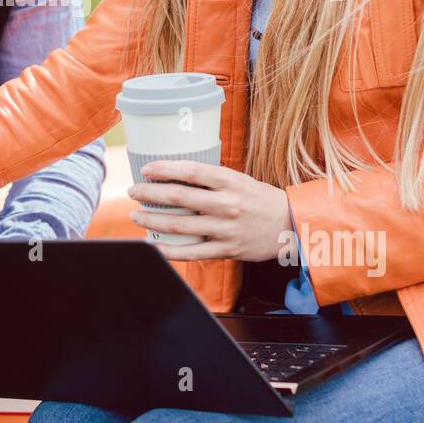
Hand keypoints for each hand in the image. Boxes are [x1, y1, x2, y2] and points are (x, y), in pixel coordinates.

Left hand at [127, 160, 293, 262]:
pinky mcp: (226, 250)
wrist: (290, 225)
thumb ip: (210, 179)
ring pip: (179, 225)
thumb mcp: (238, 180)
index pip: (189, 171)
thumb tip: (173, 174)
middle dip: (149, 194)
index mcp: (229, 181)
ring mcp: (225, 229)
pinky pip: (190, 253)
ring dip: (152, 220)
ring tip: (136, 215)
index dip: (163, 169)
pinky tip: (151, 245)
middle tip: (133, 191)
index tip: (145, 170)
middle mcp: (226, 204)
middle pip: (178, 197)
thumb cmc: (259, 199)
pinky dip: (166, 250)